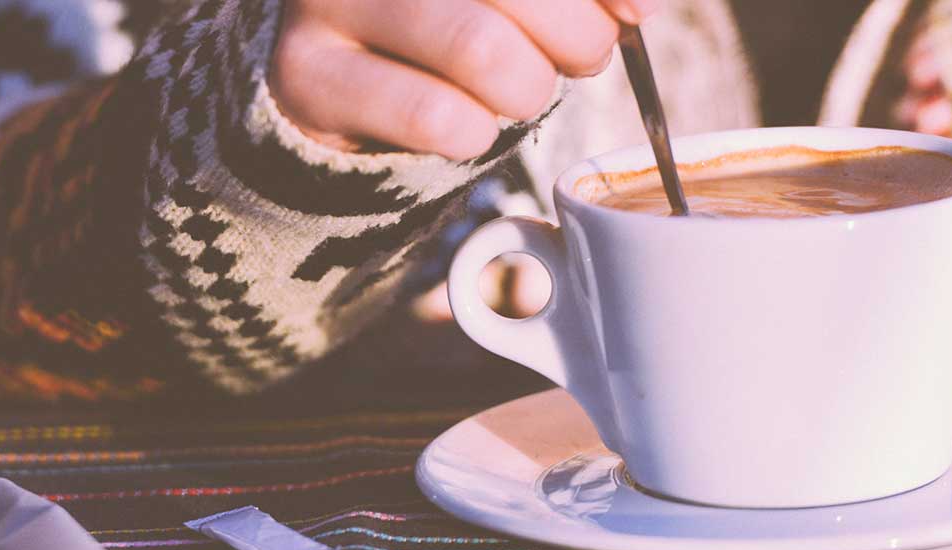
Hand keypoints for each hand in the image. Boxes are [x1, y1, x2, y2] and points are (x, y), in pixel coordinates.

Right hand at [270, 0, 655, 160]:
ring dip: (526, 90)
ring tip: (517, 92)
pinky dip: (474, 134)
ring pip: (482, 51)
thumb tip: (642, 5)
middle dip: (577, 37)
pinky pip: (436, 116)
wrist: (340, 81)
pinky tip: (464, 123)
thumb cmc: (452, 17)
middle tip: (578, 58)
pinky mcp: (309, 72)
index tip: (636, 13)